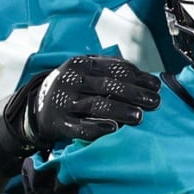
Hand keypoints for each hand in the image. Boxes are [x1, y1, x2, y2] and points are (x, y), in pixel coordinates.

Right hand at [0, 54, 161, 175]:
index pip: (114, 69)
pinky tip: (113, 129)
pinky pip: (79, 127)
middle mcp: (70, 80)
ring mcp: (63, 101)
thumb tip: (146, 78)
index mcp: (80, 64)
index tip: (156, 86)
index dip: (138, 77)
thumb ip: (111, 70)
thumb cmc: (73, 88)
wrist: (37, 107)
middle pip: (108, 86)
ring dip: (120, 110)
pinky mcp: (58, 122)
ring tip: (140, 116)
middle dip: (134, 94)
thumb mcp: (86, 72)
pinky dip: (97, 128)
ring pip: (96, 105)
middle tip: (155, 102)